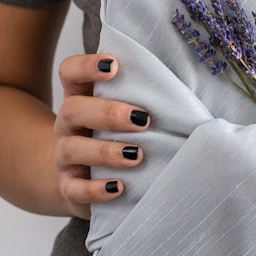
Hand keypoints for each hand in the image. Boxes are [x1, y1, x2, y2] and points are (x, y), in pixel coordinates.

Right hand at [54, 53, 149, 218]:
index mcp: (81, 98)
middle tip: (143, 119)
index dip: (86, 66)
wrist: (89, 183)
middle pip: (72, 109)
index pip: (70, 72)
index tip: (114, 66)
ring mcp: (64, 157)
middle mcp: (68, 125)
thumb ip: (145, 100)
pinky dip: (95, 189)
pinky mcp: (69, 187)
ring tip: (136, 156)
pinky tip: (118, 187)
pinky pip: (74, 188)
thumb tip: (190, 92)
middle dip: (108, 113)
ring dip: (105, 151)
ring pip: (71, 149)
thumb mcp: (127, 115)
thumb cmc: (120, 138)